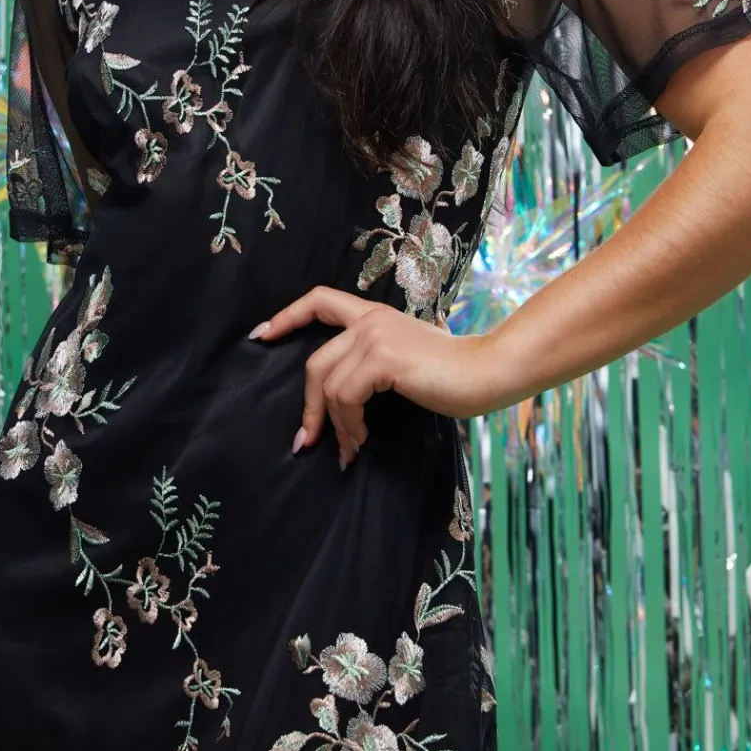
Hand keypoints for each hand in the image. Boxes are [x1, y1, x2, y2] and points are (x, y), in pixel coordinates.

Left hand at [248, 285, 504, 466]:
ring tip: (349, 450)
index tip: (262, 335)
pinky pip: (346, 396)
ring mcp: (375, 336)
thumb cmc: (453, 374)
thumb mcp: (406, 359)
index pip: (320, 300)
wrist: (488, 372)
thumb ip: (375, 363)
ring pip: (329, 386)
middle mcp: (369, 320)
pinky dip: (349, 424)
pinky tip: (363, 439)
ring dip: (335, 426)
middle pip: (316, 362)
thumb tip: (343, 403)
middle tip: (308, 441)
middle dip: (309, 407)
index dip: (287, 316)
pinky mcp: (383, 357)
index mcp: (373, 316)